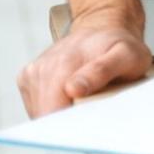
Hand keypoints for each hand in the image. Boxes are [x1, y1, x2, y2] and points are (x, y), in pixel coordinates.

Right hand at [17, 0, 151, 117]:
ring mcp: (34, 71)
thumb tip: (73, 89)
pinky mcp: (27, 76)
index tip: (85, 125)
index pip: (54, 110)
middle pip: (46, 114)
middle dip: (66, 121)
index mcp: (67, 62)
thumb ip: (102, 71)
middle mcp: (46, 65)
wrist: (103, 28)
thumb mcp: (127, 56)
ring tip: (83, 98)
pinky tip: (68, 95)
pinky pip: (35, 106)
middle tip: (91, 110)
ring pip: (39, 112)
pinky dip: (51, 108)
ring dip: (59, 114)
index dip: (69, 125)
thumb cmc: (118, 46)